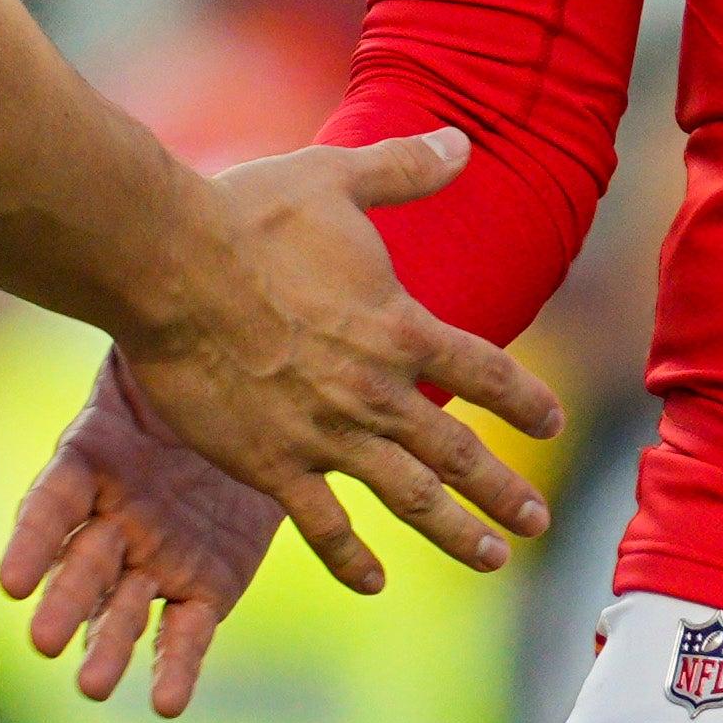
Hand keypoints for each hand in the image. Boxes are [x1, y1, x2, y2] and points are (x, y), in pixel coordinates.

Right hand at [0, 352, 281, 714]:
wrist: (249, 401)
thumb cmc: (190, 365)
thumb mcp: (158, 341)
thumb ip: (138, 339)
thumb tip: (99, 274)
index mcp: (90, 459)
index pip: (50, 503)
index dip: (31, 541)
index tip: (10, 581)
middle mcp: (110, 519)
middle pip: (78, 566)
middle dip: (64, 604)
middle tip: (44, 642)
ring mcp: (153, 558)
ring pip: (123, 609)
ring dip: (108, 647)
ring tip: (91, 685)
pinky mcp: (203, 590)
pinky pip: (186, 633)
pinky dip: (174, 668)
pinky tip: (164, 702)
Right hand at [103, 130, 558, 603]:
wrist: (171, 266)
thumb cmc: (250, 216)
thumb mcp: (337, 178)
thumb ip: (404, 168)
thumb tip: (460, 141)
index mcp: (399, 327)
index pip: (485, 371)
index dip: (524, 399)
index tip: (551, 423)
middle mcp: (375, 392)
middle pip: (459, 452)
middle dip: (504, 490)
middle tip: (538, 521)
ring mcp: (327, 435)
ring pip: (410, 497)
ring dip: (456, 532)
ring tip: (491, 558)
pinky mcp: (273, 465)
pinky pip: (324, 525)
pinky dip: (353, 557)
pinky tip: (373, 580)